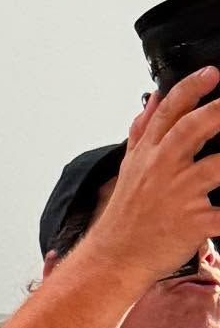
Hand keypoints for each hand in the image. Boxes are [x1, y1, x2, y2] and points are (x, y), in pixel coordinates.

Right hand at [85, 66, 219, 285]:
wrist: (118, 254)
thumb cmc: (128, 212)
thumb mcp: (130, 166)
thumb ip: (143, 132)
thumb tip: (152, 101)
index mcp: (149, 154)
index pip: (168, 112)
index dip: (190, 89)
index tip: (211, 73)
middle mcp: (162, 169)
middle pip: (190, 130)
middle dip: (217, 111)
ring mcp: (179, 195)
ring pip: (216, 168)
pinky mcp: (195, 222)